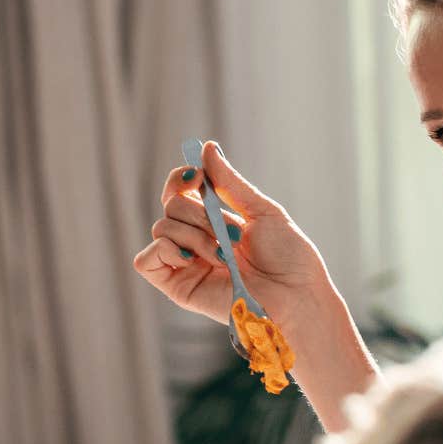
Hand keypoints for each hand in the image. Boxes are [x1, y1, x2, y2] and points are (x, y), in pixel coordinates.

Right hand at [131, 141, 332, 324]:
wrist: (296, 295)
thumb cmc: (289, 257)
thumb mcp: (261, 210)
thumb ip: (229, 182)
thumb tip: (206, 148)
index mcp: (214, 221)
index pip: (179, 192)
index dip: (181, 179)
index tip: (198, 177)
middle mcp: (196, 241)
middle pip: (171, 206)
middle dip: (200, 213)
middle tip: (233, 232)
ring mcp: (186, 264)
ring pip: (162, 228)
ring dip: (196, 235)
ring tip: (226, 255)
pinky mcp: (179, 287)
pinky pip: (146, 261)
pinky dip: (165, 251)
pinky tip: (193, 258)